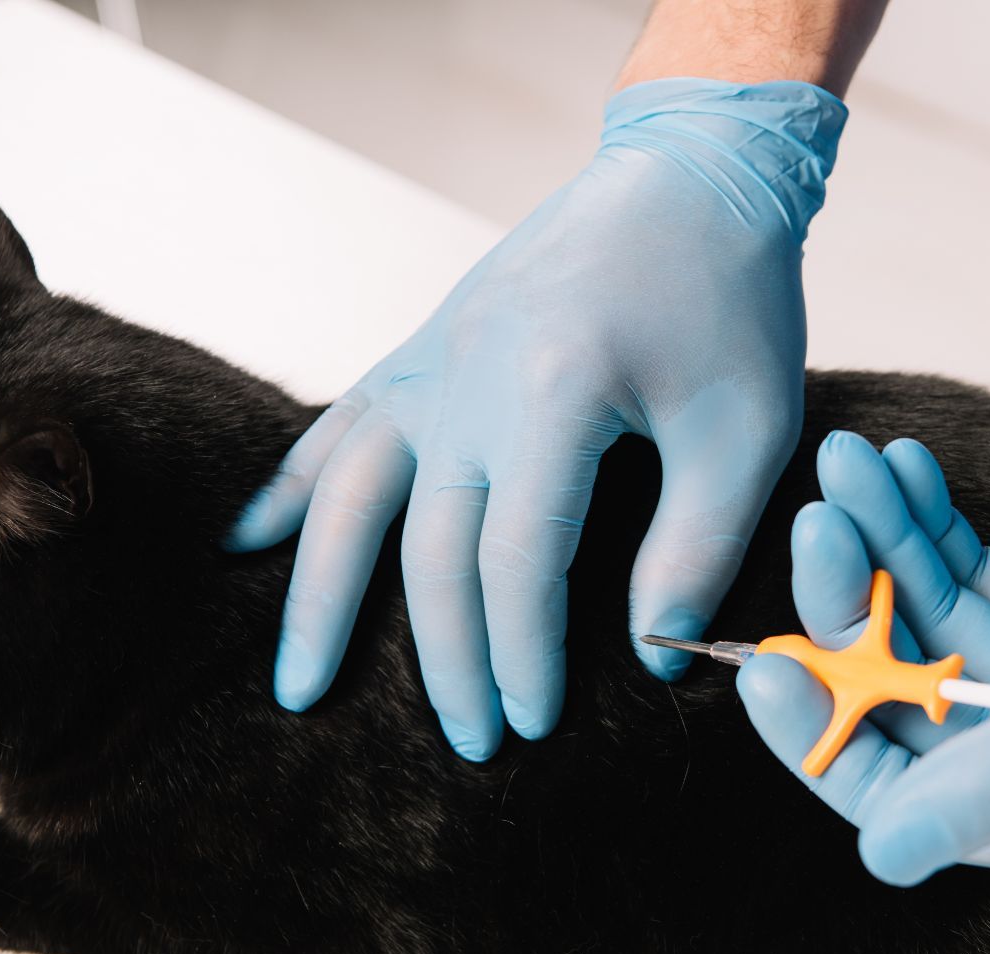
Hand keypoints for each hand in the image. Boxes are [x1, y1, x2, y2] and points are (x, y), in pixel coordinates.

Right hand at [226, 79, 845, 759]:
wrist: (686, 175)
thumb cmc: (731, 300)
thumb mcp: (746, 429)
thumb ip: (697, 547)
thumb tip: (648, 654)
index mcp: (553, 391)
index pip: (517, 560)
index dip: (522, 652)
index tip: (534, 723)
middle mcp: (469, 378)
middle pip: (430, 548)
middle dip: (445, 657)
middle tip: (465, 742)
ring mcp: (432, 359)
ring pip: (350, 495)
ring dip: (319, 596)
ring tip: (295, 686)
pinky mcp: (422, 347)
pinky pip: (339, 426)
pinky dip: (291, 488)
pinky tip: (243, 542)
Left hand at [738, 356, 989, 882]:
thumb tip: (875, 858)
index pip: (895, 799)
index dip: (819, 738)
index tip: (761, 664)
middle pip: (897, 693)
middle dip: (848, 606)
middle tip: (818, 516)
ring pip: (923, 615)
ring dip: (881, 542)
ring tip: (851, 460)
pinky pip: (967, 568)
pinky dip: (929, 520)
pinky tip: (899, 463)